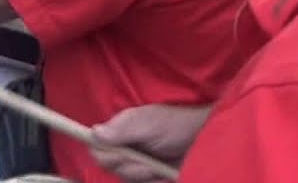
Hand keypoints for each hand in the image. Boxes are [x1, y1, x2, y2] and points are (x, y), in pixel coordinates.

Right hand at [89, 104, 210, 182]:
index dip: (105, 155)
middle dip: (130, 168)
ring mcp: (135, 164)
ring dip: (142, 176)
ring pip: (124, 178)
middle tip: (148, 163)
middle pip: (109, 167)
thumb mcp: (149, 122)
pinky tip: (163, 175)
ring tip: (159, 167)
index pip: (96, 148)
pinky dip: (151, 182)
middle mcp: (123, 148)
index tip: (122, 156)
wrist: (202, 140)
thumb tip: (95, 132)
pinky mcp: (147, 177)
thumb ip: (123, 128)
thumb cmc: (175, 125)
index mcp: (119, 132)